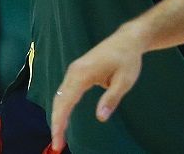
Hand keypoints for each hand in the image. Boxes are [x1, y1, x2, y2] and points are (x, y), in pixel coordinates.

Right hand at [48, 26, 146, 150]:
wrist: (127, 39)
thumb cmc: (127, 59)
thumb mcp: (125, 81)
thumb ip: (111, 98)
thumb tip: (100, 117)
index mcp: (83, 73)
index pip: (66, 102)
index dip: (59, 122)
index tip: (58, 140)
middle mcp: (74, 71)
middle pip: (59, 100)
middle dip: (56, 123)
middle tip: (58, 145)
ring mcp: (74, 70)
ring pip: (60, 96)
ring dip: (58, 116)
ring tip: (59, 136)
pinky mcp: (77, 71)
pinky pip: (65, 92)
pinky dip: (63, 107)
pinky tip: (64, 119)